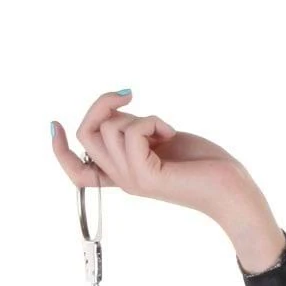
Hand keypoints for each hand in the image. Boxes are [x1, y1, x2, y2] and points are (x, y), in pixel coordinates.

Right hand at [48, 91, 285, 265]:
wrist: (232, 190)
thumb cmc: (205, 164)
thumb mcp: (159, 138)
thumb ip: (133, 130)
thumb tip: (114, 109)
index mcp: (124, 174)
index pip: (77, 171)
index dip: (59, 149)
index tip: (54, 124)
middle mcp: (123, 180)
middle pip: (86, 134)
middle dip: (103, 103)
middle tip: (129, 95)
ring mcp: (132, 181)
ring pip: (109, 129)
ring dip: (139, 116)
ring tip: (164, 130)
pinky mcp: (146, 177)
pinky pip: (131, 132)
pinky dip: (152, 122)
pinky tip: (171, 134)